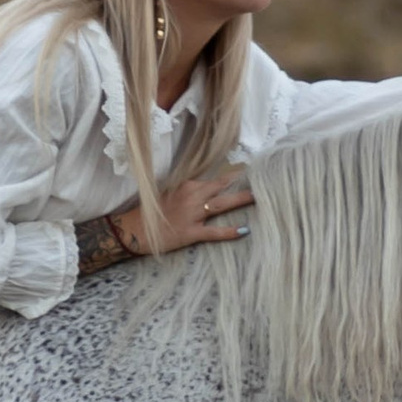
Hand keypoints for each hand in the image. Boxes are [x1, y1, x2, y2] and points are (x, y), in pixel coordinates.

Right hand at [80, 173, 255, 271]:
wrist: (136, 229)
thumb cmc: (156, 211)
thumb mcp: (172, 193)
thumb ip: (192, 188)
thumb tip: (213, 185)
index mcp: (188, 184)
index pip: (217, 177)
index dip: (236, 175)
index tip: (255, 169)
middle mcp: (192, 195)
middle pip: (223, 186)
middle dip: (243, 182)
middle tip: (265, 179)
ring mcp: (192, 214)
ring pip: (221, 204)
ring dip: (240, 200)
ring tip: (259, 197)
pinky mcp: (190, 232)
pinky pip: (214, 231)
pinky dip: (229, 231)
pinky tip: (244, 229)